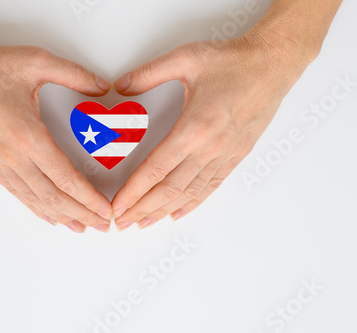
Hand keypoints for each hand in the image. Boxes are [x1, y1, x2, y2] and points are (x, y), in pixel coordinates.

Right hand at [0, 31, 112, 232]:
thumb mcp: (37, 62)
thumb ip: (75, 75)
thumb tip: (102, 87)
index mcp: (28, 136)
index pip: (66, 178)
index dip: (88, 198)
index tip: (104, 210)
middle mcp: (13, 156)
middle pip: (53, 196)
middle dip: (81, 214)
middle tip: (101, 226)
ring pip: (34, 199)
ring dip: (60, 216)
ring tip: (79, 228)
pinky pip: (16, 192)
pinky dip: (35, 207)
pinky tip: (48, 216)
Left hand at [111, 32, 315, 229]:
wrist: (274, 63)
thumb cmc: (233, 61)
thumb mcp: (185, 59)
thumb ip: (148, 74)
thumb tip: (121, 85)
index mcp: (194, 128)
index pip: (155, 169)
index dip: (133, 191)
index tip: (118, 206)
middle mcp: (209, 148)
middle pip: (169, 189)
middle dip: (142, 209)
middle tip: (123, 223)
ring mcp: (224, 155)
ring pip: (189, 193)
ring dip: (163, 211)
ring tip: (144, 224)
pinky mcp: (236, 156)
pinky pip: (211, 186)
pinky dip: (192, 203)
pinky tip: (178, 213)